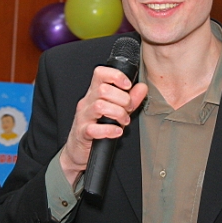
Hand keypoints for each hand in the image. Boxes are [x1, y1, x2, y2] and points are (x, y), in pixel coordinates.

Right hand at [60, 65, 147, 184]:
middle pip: (103, 90)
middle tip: (128, 109)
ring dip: (117, 114)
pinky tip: (117, 131)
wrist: (78, 149)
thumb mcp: (116, 110)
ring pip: (99, 106)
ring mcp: (83, 117)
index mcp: (94, 93)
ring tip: (124, 121)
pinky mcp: (82, 133)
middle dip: (122, 99)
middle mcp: (87, 102)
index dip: (115, 75)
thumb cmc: (98, 126)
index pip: (100, 73)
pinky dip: (109, 130)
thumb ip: (130, 98)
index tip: (127, 85)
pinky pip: (94, 129)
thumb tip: (142, 87)